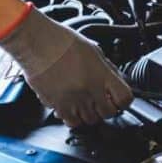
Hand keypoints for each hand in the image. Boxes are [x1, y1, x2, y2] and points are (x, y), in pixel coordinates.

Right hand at [0, 6, 133, 126]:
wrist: (37, 42)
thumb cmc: (61, 40)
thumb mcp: (93, 49)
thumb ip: (106, 68)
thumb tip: (114, 79)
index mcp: (101, 74)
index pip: (124, 99)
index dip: (123, 99)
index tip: (118, 97)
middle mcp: (89, 90)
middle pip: (108, 113)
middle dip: (106, 107)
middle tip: (100, 98)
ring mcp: (73, 100)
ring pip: (90, 120)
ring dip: (90, 112)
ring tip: (84, 100)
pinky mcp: (57, 105)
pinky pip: (71, 122)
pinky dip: (74, 117)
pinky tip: (71, 104)